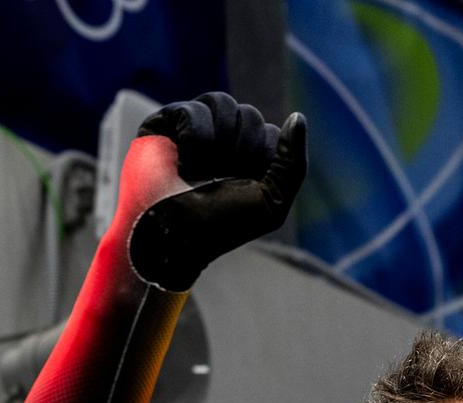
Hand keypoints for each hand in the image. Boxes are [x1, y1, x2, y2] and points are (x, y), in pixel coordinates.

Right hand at [125, 91, 306, 290]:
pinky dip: (195, 140)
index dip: (264, 160)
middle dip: (243, 151)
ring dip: (220, 143)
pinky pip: (192, 111)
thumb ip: (293, 163)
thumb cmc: (222, 227)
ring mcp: (193, 128)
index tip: (245, 186)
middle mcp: (222, 139)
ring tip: (203, 172)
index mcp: (248, 158)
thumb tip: (298, 117)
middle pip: (251, 115)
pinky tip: (185, 164)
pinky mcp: (164, 123)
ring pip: (223, 103)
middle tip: (222, 179)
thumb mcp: (272, 202)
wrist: (178, 239)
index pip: (272, 133)